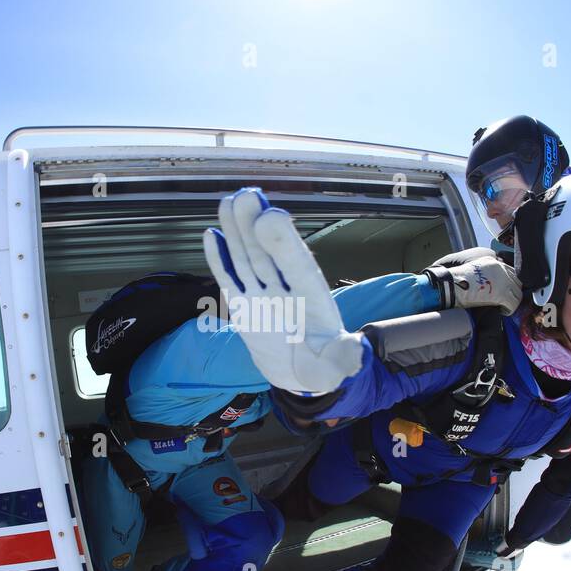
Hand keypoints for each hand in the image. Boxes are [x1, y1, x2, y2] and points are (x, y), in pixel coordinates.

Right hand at [203, 188, 363, 394]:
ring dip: (236, 231)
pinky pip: (229, 279)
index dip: (285, 244)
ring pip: (246, 259)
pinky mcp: (243, 306)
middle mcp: (285, 291)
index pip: (297, 267)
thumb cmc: (323, 366)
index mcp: (311, 299)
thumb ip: (343, 358)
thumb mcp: (335, 366)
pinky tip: (211, 233)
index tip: (272, 216)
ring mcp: (262, 296)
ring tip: (228, 201)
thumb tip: (359, 352)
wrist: (300, 375)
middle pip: (267, 254)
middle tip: (247, 195)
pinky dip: (219, 259)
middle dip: (255, 226)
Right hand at [426, 249, 522, 312]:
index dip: (510, 282)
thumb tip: (493, 286)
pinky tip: (502, 311)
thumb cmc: (457, 282)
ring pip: (518, 293)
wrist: (452, 286)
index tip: (506, 290)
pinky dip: (509, 309)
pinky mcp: (502, 293)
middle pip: (517, 281)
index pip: (511, 271)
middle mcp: (500, 268)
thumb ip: (486, 274)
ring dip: (512, 301)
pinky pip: (513, 303)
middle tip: (506, 300)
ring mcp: (503, 280)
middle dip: (513, 292)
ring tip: (504, 307)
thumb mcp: (474, 271)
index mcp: (492, 262)